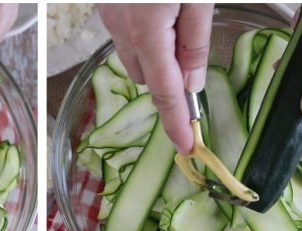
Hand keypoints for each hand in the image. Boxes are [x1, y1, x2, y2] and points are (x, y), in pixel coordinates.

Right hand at [97, 4, 213, 154]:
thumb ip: (195, 41)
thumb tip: (193, 82)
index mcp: (147, 33)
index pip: (165, 92)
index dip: (176, 123)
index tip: (186, 146)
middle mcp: (121, 30)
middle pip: (146, 78)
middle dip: (169, 79)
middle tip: (193, 53)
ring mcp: (110, 17)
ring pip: (133, 57)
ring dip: (156, 56)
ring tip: (179, 21)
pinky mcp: (106, 5)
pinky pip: (125, 36)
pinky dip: (145, 37)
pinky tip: (161, 11)